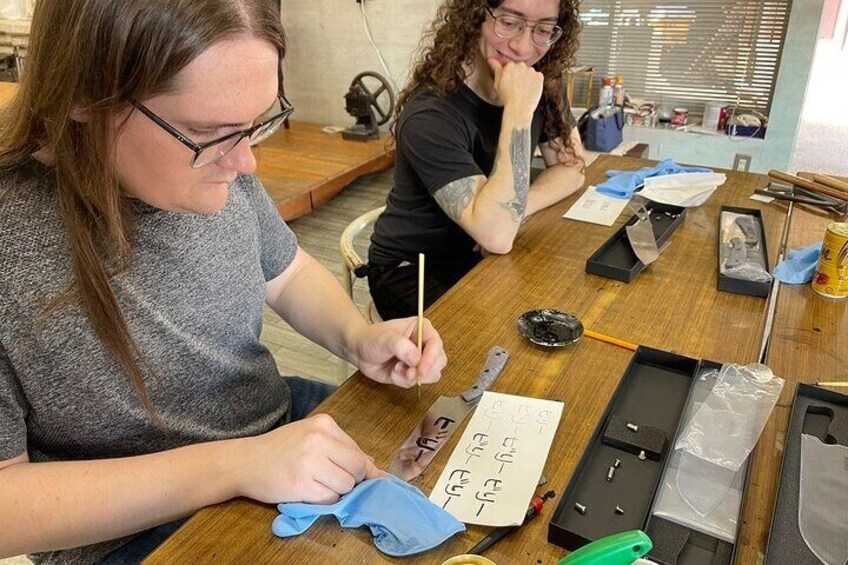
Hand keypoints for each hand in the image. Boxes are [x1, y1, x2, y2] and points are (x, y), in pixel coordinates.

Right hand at [235, 414, 383, 503]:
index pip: (358, 452)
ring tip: (316, 484)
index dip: (360, 469)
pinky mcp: (300, 484)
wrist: (245, 461)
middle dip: (351, 480)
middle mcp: (318, 439)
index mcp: (324, 423)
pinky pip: (330, 499)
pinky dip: (324, 500)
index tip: (354, 477)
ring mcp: (309, 462)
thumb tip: (375, 468)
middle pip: (357, 469)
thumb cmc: (281, 449)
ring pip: (346, 486)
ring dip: (336, 491)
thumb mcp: (312, 437)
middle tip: (331, 480)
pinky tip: (308, 491)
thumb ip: (343, 449)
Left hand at [348, 317, 446, 387]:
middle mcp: (424, 345)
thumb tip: (415, 359)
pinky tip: (393, 372)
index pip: (436, 344)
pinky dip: (404, 381)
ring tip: (396, 369)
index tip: (421, 368)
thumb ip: (400, 346)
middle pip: (439, 361)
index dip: (431, 358)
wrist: (360, 351)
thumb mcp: (384, 338)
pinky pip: (417, 383)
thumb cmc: (372, 338)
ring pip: (432, 374)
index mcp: (422, 329)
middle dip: (424, 370)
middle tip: (408, 371)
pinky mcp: (413, 373)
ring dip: (413, 376)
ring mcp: (420, 360)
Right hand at [488, 58, 543, 116]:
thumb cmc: (507, 97)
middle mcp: (521, 65)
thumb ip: (496, 69)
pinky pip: (538, 77)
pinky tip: (530, 90)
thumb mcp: (497, 83)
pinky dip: (535, 82)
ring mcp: (531, 70)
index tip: (510, 83)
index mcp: (509, 66)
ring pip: (530, 72)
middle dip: (519, 75)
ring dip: (528, 78)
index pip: (511, 67)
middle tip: (517, 87)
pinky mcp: (539, 76)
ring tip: (524, 90)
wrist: (519, 108)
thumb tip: (490, 59)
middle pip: (521, 68)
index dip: (511, 76)